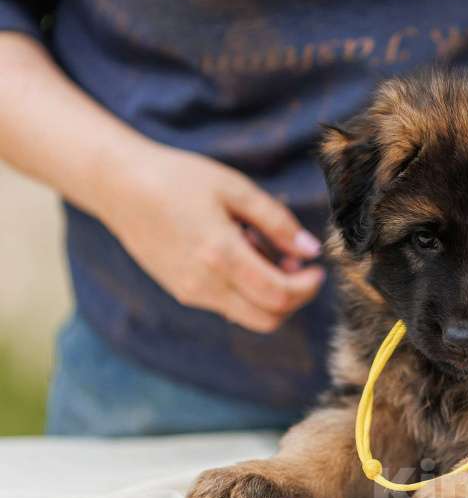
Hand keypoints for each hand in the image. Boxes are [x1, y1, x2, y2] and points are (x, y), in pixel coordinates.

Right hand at [97, 145, 324, 332]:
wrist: (120, 185)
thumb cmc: (180, 179)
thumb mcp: (237, 189)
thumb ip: (278, 223)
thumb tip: (311, 251)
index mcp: (221, 256)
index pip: (280, 296)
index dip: (308, 287)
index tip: (317, 267)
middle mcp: (204, 284)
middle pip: (268, 319)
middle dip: (294, 298)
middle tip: (298, 265)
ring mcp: (190, 293)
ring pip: (248, 316)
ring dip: (269, 294)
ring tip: (263, 250)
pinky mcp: (182, 292)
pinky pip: (227, 305)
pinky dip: (246, 290)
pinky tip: (239, 253)